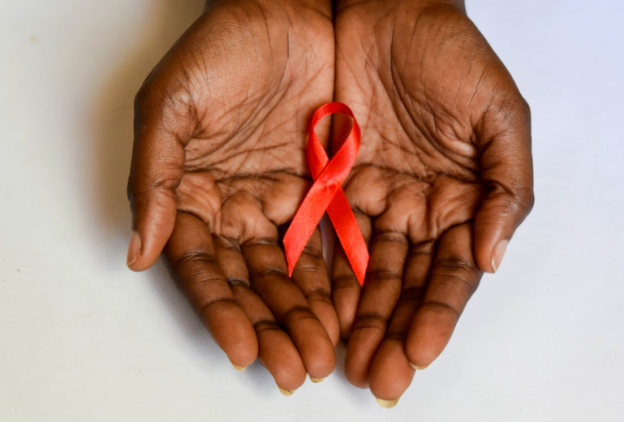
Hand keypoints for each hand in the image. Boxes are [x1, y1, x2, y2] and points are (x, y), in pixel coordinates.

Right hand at [127, 0, 336, 392]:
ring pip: (298, 271)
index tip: (242, 349)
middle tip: (297, 368)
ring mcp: (286, 201)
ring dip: (311, 316)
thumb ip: (156, 179)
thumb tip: (139, 252)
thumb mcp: (171, 106)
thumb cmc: (222, 49)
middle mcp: (241, 207)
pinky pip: (337, 239)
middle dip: (275, 327)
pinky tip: (354, 311)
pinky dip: (344, 277)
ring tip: (328, 354)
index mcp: (197, 196)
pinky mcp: (329, 189)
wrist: (287, 10)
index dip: (222, 311)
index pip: (207, 268)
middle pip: (255, 281)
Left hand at [332, 0, 533, 403]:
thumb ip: (507, 185)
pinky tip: (313, 312)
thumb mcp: (500, 113)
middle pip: (404, 285)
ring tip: (343, 361)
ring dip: (355, 319)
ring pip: (361, 272)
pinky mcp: (328, 185)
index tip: (419, 352)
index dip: (437, 314)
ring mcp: (371, 201)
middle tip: (376, 377)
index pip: (449, 273)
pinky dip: (318, 275)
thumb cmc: (450, 54)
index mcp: (459, 202)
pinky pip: (322, 237)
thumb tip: (492, 257)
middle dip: (391, 332)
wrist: (386, 9)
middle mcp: (415, 210)